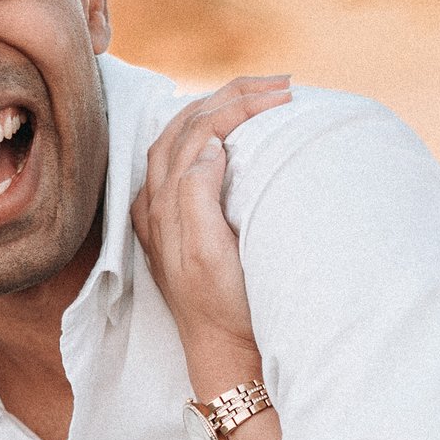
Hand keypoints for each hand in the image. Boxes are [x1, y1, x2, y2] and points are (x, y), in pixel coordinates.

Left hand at [131, 75, 290, 390]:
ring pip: (183, 139)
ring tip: (260, 95)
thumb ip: (198, 195)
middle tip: (281, 85)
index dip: (239, 105)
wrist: (225, 355)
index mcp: (164, 203)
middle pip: (187, 124)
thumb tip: (211, 145)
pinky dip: (209, 135)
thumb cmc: (224, 307)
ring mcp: (166, 213)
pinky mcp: (180, 226)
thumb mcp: (211, 254)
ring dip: (219, 108)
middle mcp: (157, 203)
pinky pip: (184, 161)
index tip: (283, 97)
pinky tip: (229, 135)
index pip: (199, 130)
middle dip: (232, 95)